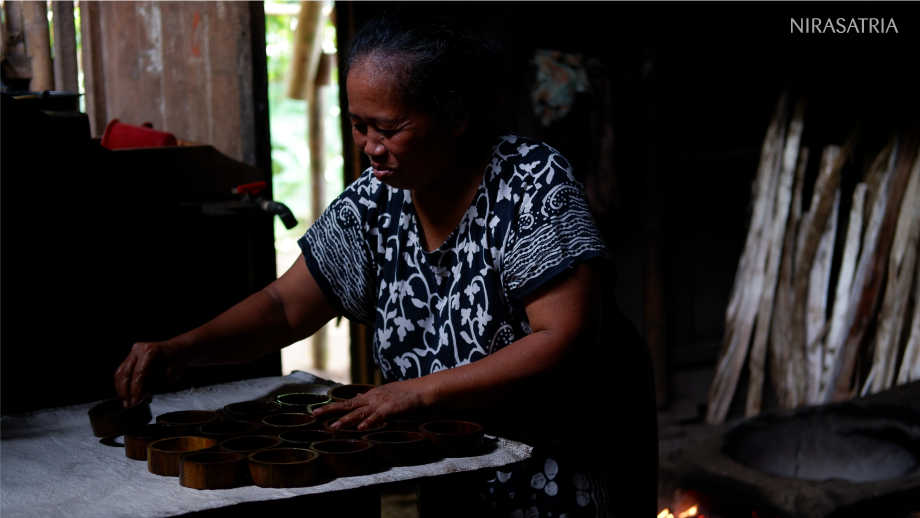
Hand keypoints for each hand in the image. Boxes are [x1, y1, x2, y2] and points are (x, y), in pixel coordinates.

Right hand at [114, 341, 183, 406]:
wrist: (179, 349)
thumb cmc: (178, 361)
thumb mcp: (172, 374)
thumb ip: (157, 384)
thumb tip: (142, 395)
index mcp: (150, 351)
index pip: (139, 373)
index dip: (136, 389)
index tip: (135, 401)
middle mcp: (139, 349)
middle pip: (126, 372)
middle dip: (126, 391)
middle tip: (129, 404)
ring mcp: (134, 352)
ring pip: (120, 372)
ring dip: (121, 389)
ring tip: (126, 401)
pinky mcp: (131, 357)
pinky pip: (122, 371)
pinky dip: (123, 384)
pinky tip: (126, 394)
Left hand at [313, 379, 429, 430]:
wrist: (421, 390)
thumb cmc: (403, 393)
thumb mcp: (383, 394)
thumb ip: (368, 398)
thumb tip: (356, 398)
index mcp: (369, 396)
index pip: (347, 402)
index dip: (331, 407)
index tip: (316, 412)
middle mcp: (371, 399)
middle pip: (348, 405)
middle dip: (331, 411)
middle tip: (315, 415)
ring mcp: (380, 404)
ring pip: (360, 413)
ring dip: (346, 421)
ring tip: (333, 428)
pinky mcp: (390, 409)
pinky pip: (378, 417)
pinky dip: (369, 422)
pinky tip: (361, 428)